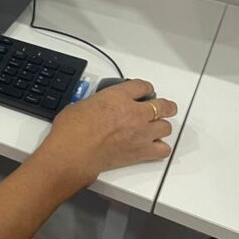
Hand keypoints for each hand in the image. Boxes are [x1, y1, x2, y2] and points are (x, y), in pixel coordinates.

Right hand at [32, 79, 176, 189]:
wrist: (75, 151)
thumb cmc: (72, 129)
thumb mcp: (81, 105)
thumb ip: (95, 104)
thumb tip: (95, 107)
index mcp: (118, 96)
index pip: (142, 86)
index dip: (145, 88)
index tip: (145, 90)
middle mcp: (134, 112)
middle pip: (162, 105)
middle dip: (165, 106)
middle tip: (165, 107)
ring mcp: (141, 132)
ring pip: (166, 127)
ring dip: (162, 126)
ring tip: (158, 127)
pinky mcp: (142, 151)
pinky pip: (163, 149)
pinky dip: (160, 148)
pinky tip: (154, 147)